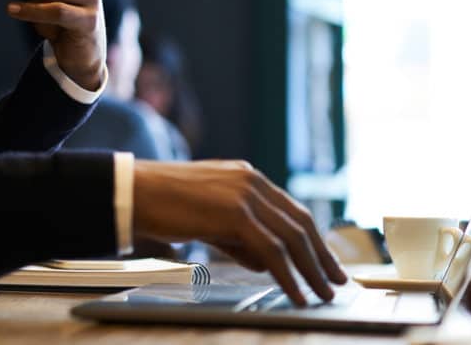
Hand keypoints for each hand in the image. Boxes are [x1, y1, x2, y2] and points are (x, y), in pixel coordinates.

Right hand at [132, 159, 346, 304]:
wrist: (133, 192)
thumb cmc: (163, 205)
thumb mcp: (209, 220)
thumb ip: (239, 238)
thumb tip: (266, 262)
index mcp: (247, 176)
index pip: (291, 210)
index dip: (313, 239)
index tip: (326, 262)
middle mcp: (252, 180)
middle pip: (300, 223)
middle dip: (322, 256)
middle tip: (337, 281)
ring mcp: (245, 194)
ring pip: (292, 237)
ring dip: (312, 270)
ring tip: (323, 294)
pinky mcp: (236, 212)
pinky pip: (273, 249)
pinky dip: (288, 275)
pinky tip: (296, 292)